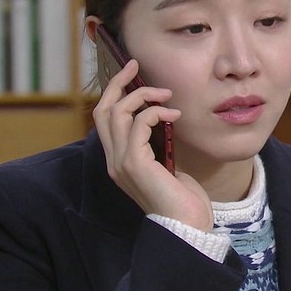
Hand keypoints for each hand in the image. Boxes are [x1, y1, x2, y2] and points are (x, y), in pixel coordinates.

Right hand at [92, 59, 213, 231]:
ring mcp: (121, 162)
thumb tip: (163, 117)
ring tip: (166, 95)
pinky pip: (138, 123)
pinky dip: (155, 112)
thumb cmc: (183, 198)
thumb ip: (157, 143)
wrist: (187, 225)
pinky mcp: (135, 163)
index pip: (105, 118)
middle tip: (135, 65)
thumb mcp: (166, 164)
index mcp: (118, 160)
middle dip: (118, 83)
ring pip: (118, 111)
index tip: (131, 72)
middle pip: (103, 109)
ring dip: (143, 95)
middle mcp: (113, 160)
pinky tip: (174, 115)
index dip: (114, 92)